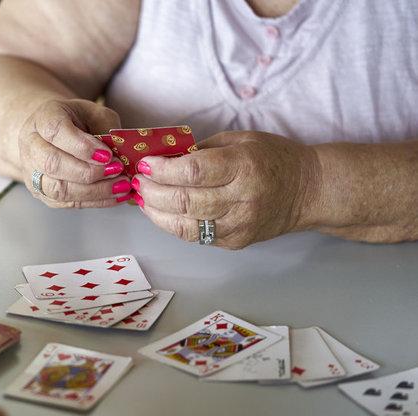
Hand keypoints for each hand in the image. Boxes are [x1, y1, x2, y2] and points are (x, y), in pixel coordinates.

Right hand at [18, 98, 133, 207]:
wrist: (50, 136)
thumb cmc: (75, 122)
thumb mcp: (94, 114)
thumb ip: (106, 129)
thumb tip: (120, 154)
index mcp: (42, 119)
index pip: (55, 131)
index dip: (82, 146)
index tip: (107, 154)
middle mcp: (31, 146)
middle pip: (52, 164)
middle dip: (87, 171)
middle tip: (116, 170)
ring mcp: (32, 173)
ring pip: (57, 189)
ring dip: (93, 191)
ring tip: (120, 186)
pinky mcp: (41, 193)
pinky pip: (67, 203)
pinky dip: (94, 201)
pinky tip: (114, 196)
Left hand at [132, 131, 319, 248]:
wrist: (309, 191)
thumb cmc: (273, 159)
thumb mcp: (240, 141)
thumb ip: (201, 150)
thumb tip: (162, 158)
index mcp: (244, 166)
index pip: (193, 172)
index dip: (162, 170)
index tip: (145, 164)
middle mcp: (242, 198)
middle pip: (184, 201)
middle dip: (151, 192)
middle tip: (137, 182)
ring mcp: (239, 225)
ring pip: (185, 225)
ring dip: (155, 212)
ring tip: (142, 198)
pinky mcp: (235, 242)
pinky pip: (195, 236)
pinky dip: (172, 224)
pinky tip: (160, 212)